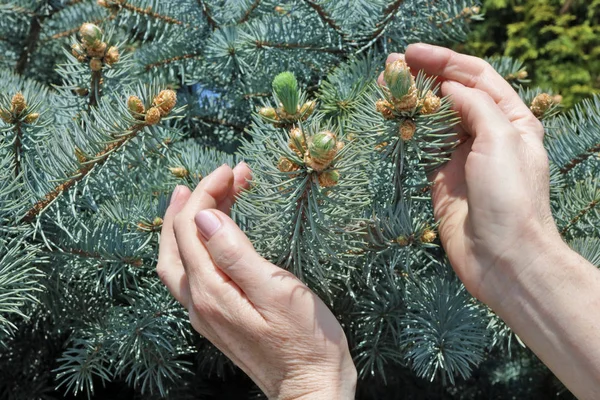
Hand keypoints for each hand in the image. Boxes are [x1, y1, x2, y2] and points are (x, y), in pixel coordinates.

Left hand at [157, 164, 356, 399]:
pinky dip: (194, 244)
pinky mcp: (216, 318)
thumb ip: (236, 254)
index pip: (192, 227)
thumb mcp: (277, 291)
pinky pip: (191, 272)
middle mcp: (199, 303)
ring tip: (204, 195)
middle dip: (194, 201)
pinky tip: (208, 236)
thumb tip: (204, 218)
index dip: (207, 192)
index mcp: (212, 291)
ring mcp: (204, 313)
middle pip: (176, 241)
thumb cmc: (306, 341)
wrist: (311, 389)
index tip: (232, 170)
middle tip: (220, 176)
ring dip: (188, 222)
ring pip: (179, 257)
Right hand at [379, 44, 563, 309]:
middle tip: (392, 65)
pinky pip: (422, 146)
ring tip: (386, 85)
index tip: (412, 53)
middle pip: (453, 93)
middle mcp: (487, 134)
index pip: (477, 77)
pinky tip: (391, 117)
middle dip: (425, 76)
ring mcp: (462, 156)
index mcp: (511, 120)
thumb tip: (448, 86)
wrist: (502, 257)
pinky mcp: (442, 178)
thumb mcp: (501, 140)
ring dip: (412, 100)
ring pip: (435, 117)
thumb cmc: (510, 198)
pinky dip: (407, 129)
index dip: (445, 61)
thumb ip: (475, 106)